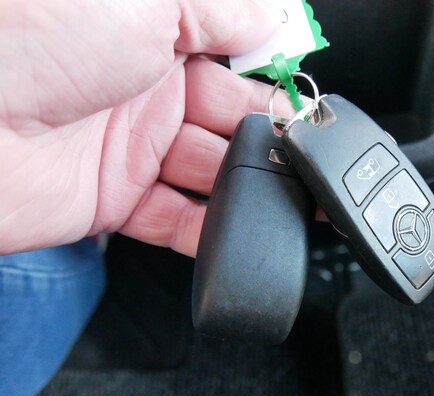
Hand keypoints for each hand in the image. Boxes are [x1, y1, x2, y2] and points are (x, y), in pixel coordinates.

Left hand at [0, 0, 293, 255]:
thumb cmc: (30, 35)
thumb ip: (220, 11)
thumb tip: (269, 22)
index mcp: (154, 37)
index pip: (234, 63)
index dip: (272, 82)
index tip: (303, 101)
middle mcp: (144, 92)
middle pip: (230, 123)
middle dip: (266, 138)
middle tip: (295, 153)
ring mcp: (129, 149)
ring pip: (211, 176)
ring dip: (246, 186)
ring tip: (275, 194)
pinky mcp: (113, 201)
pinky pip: (175, 222)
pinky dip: (210, 234)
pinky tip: (239, 234)